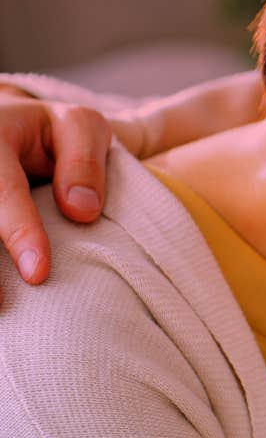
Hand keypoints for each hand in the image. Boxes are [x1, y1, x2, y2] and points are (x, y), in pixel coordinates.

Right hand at [0, 90, 111, 297]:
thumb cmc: (52, 133)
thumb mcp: (79, 127)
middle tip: (4, 307)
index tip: (39, 274)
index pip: (4, 191)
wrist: (8, 126)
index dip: (20, 233)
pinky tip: (1, 305)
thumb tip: (82, 211)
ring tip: (1, 311)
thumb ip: (85, 161)